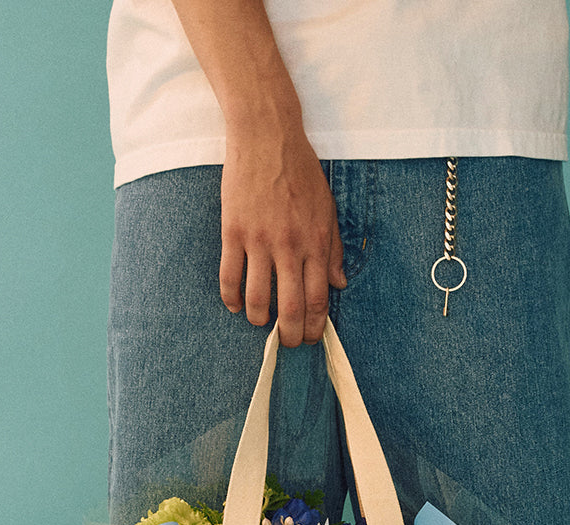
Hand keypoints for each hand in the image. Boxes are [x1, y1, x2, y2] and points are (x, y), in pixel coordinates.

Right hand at [219, 124, 346, 347]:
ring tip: (261, 323)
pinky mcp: (233, 232)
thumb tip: (339, 284)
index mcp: (315, 242)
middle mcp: (289, 246)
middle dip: (289, 336)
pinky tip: (236, 305)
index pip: (318, 300)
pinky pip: (230, 277)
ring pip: (258, 300)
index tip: (311, 337)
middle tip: (287, 343)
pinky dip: (232, 298)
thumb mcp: (327, 208)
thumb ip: (333, 249)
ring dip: (259, 320)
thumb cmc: (300, 170)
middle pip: (290, 309)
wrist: (266, 136)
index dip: (314, 327)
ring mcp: (259, 241)